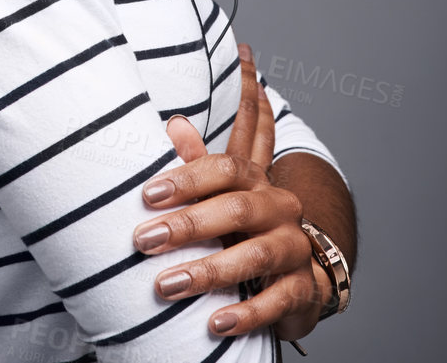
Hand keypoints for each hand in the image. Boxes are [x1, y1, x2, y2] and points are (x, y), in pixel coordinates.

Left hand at [131, 43, 330, 341]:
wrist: (295, 268)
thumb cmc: (242, 224)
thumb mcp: (220, 191)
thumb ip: (198, 161)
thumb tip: (174, 122)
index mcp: (254, 180)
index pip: (225, 167)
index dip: (187, 177)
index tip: (147, 194)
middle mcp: (279, 208)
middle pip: (236, 210)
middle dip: (187, 226)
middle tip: (143, 240)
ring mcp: (294, 247)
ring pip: (255, 255)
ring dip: (209, 271)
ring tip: (167, 285)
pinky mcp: (303, 287)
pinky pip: (277, 300)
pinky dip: (246, 313)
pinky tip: (215, 323)